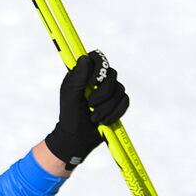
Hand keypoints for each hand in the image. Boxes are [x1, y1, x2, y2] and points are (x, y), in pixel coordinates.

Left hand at [43, 50, 128, 168]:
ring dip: (107, 107)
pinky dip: (115, 113)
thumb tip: (85, 58)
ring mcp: (110, 91)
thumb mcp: (70, 95)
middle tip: (90, 105)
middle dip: (102, 93)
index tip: (93, 82)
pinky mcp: (118, 103)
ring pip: (120, 89)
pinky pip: (125, 102)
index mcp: (84, 74)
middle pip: (112, 74)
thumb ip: (77, 77)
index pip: (97, 58)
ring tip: (95, 117)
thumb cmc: (70, 115)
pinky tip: (104, 121)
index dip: (99, 67)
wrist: (78, 137)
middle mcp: (99, 80)